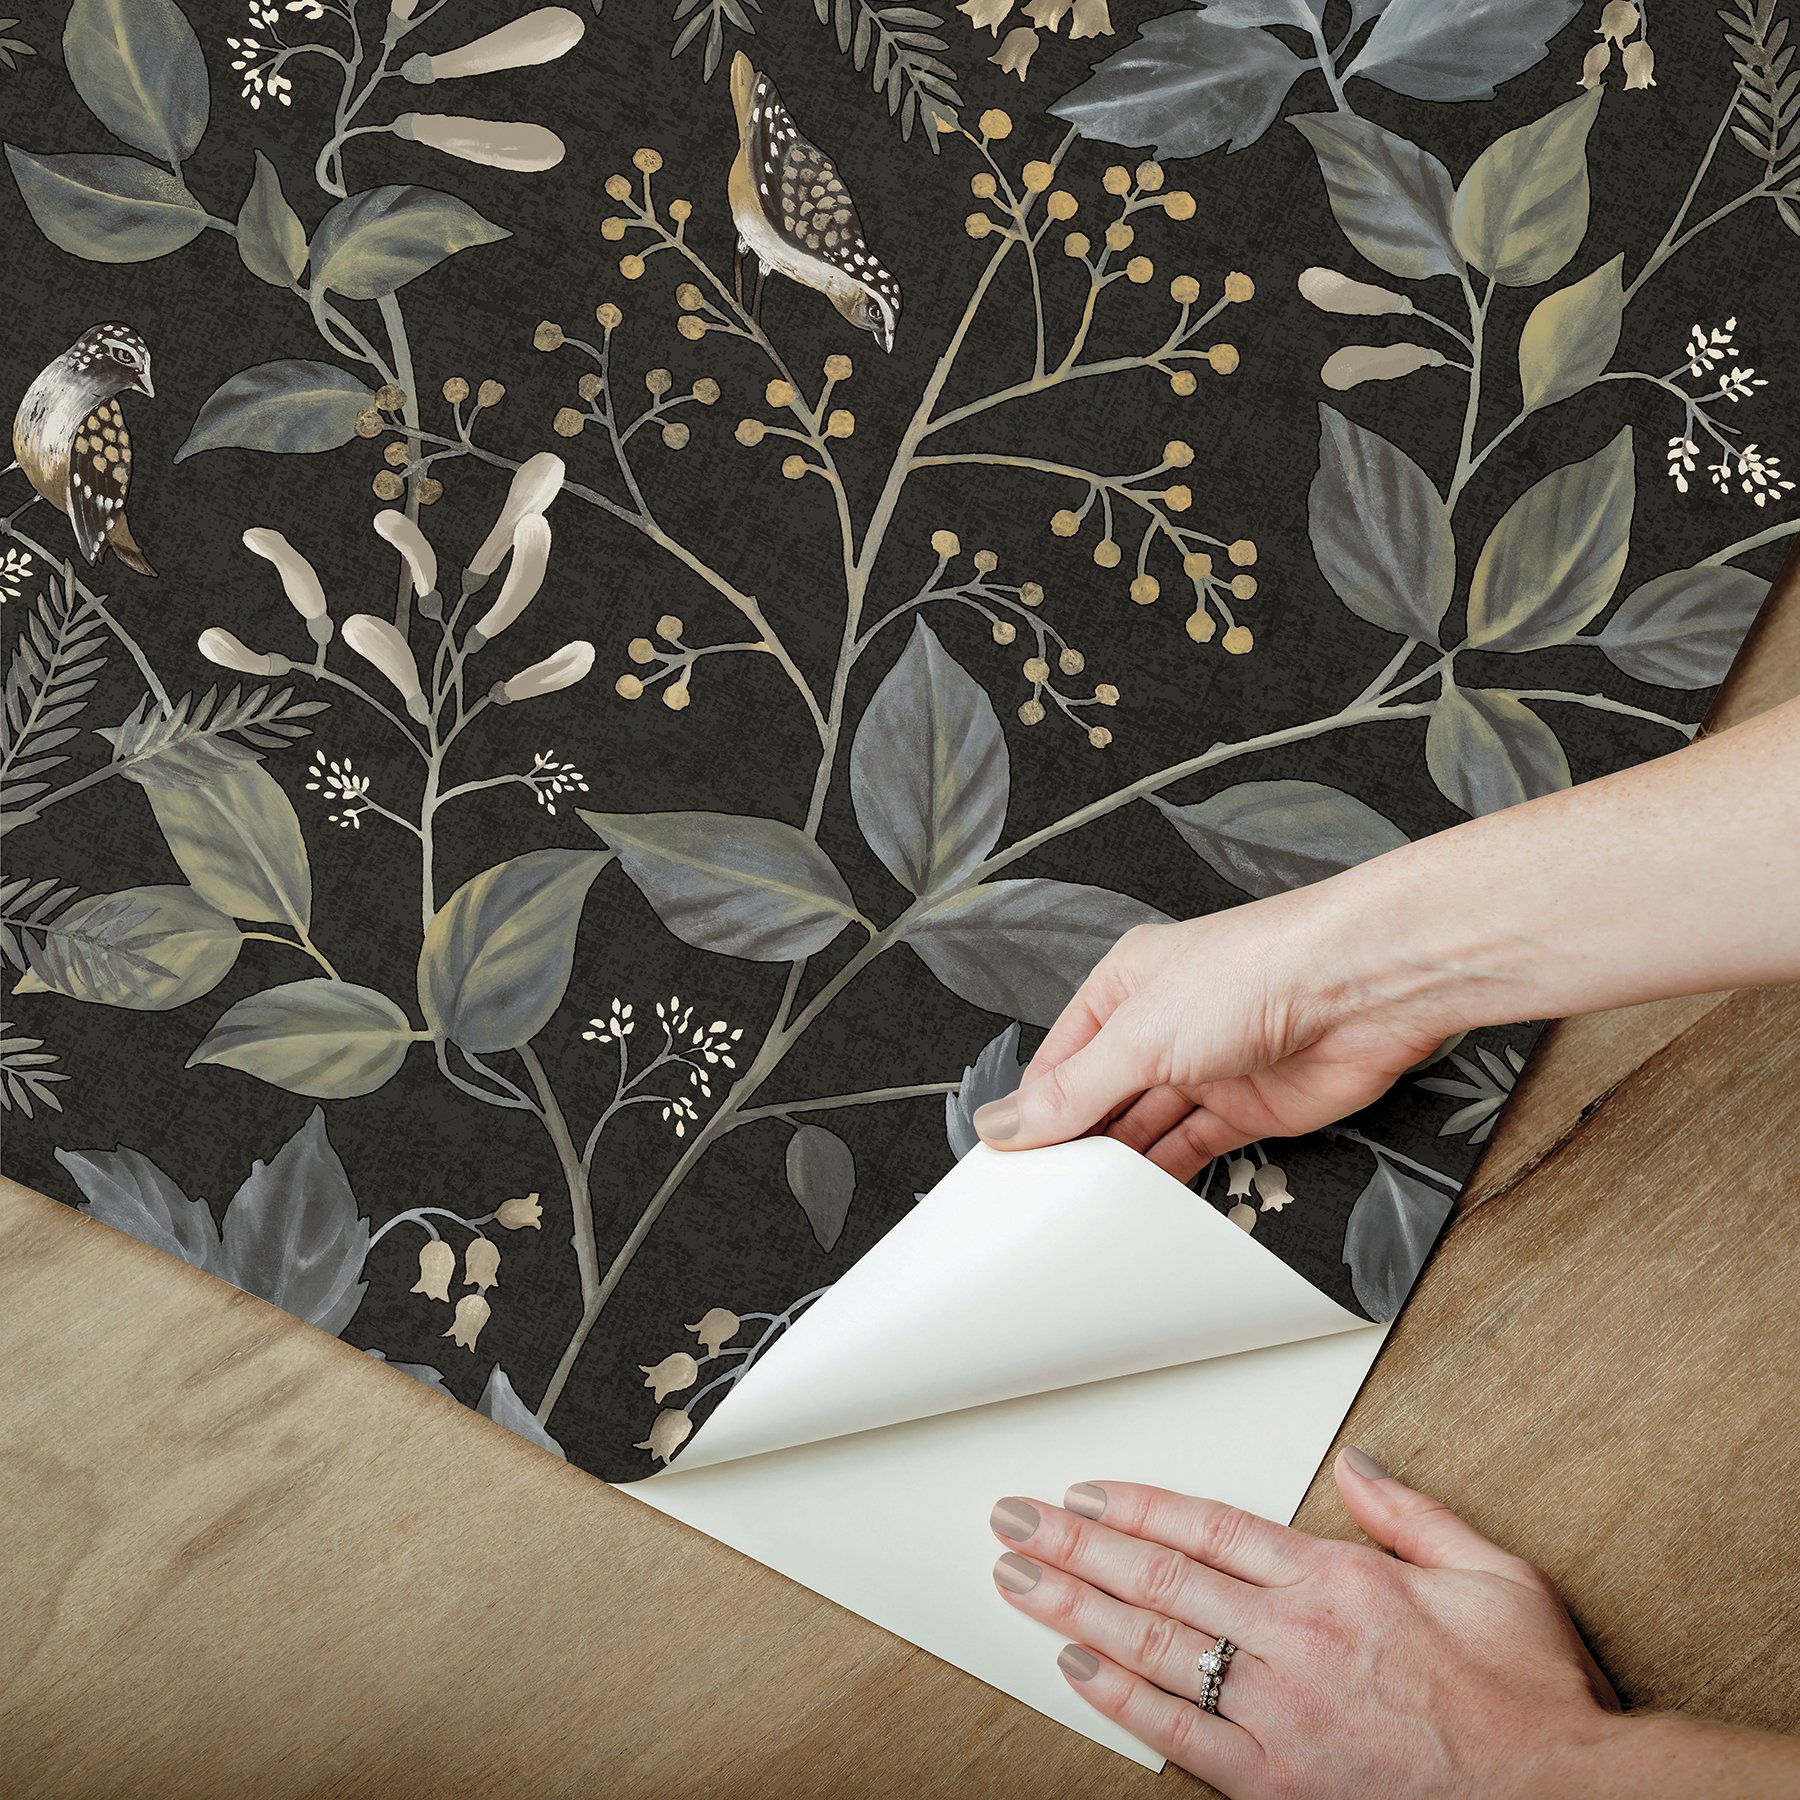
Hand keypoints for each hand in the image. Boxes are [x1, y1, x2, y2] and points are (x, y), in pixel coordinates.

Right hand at [973, 887, 1457, 1181]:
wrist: (1362, 988)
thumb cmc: (1258, 970)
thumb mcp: (1140, 1034)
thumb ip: (1075, 1089)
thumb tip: (1006, 1122)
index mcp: (1124, 987)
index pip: (1060, 1059)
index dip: (1032, 1110)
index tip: (1006, 1161)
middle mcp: (1163, 1026)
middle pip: (1102, 1097)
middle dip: (1075, 1141)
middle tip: (1039, 1195)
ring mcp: (1207, 1068)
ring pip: (1146, 1128)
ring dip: (1120, 1164)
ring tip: (1082, 1206)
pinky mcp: (1250, 1108)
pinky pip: (1195, 1149)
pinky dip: (1168, 1176)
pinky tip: (1140, 1202)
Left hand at [988, 1448, 1622, 1798]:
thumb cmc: (1531, 1698)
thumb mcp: (1492, 1573)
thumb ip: (1410, 1512)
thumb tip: (1356, 1465)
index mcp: (1338, 1582)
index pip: (1208, 1527)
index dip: (1136, 1507)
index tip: (1085, 1494)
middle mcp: (1297, 1640)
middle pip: (1160, 1578)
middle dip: (1075, 1547)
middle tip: (1015, 1524)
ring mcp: (1282, 1714)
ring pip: (1154, 1648)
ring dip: (1074, 1610)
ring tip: (1018, 1582)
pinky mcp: (1280, 1782)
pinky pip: (1180, 1736)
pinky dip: (1121, 1702)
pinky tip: (1076, 1671)